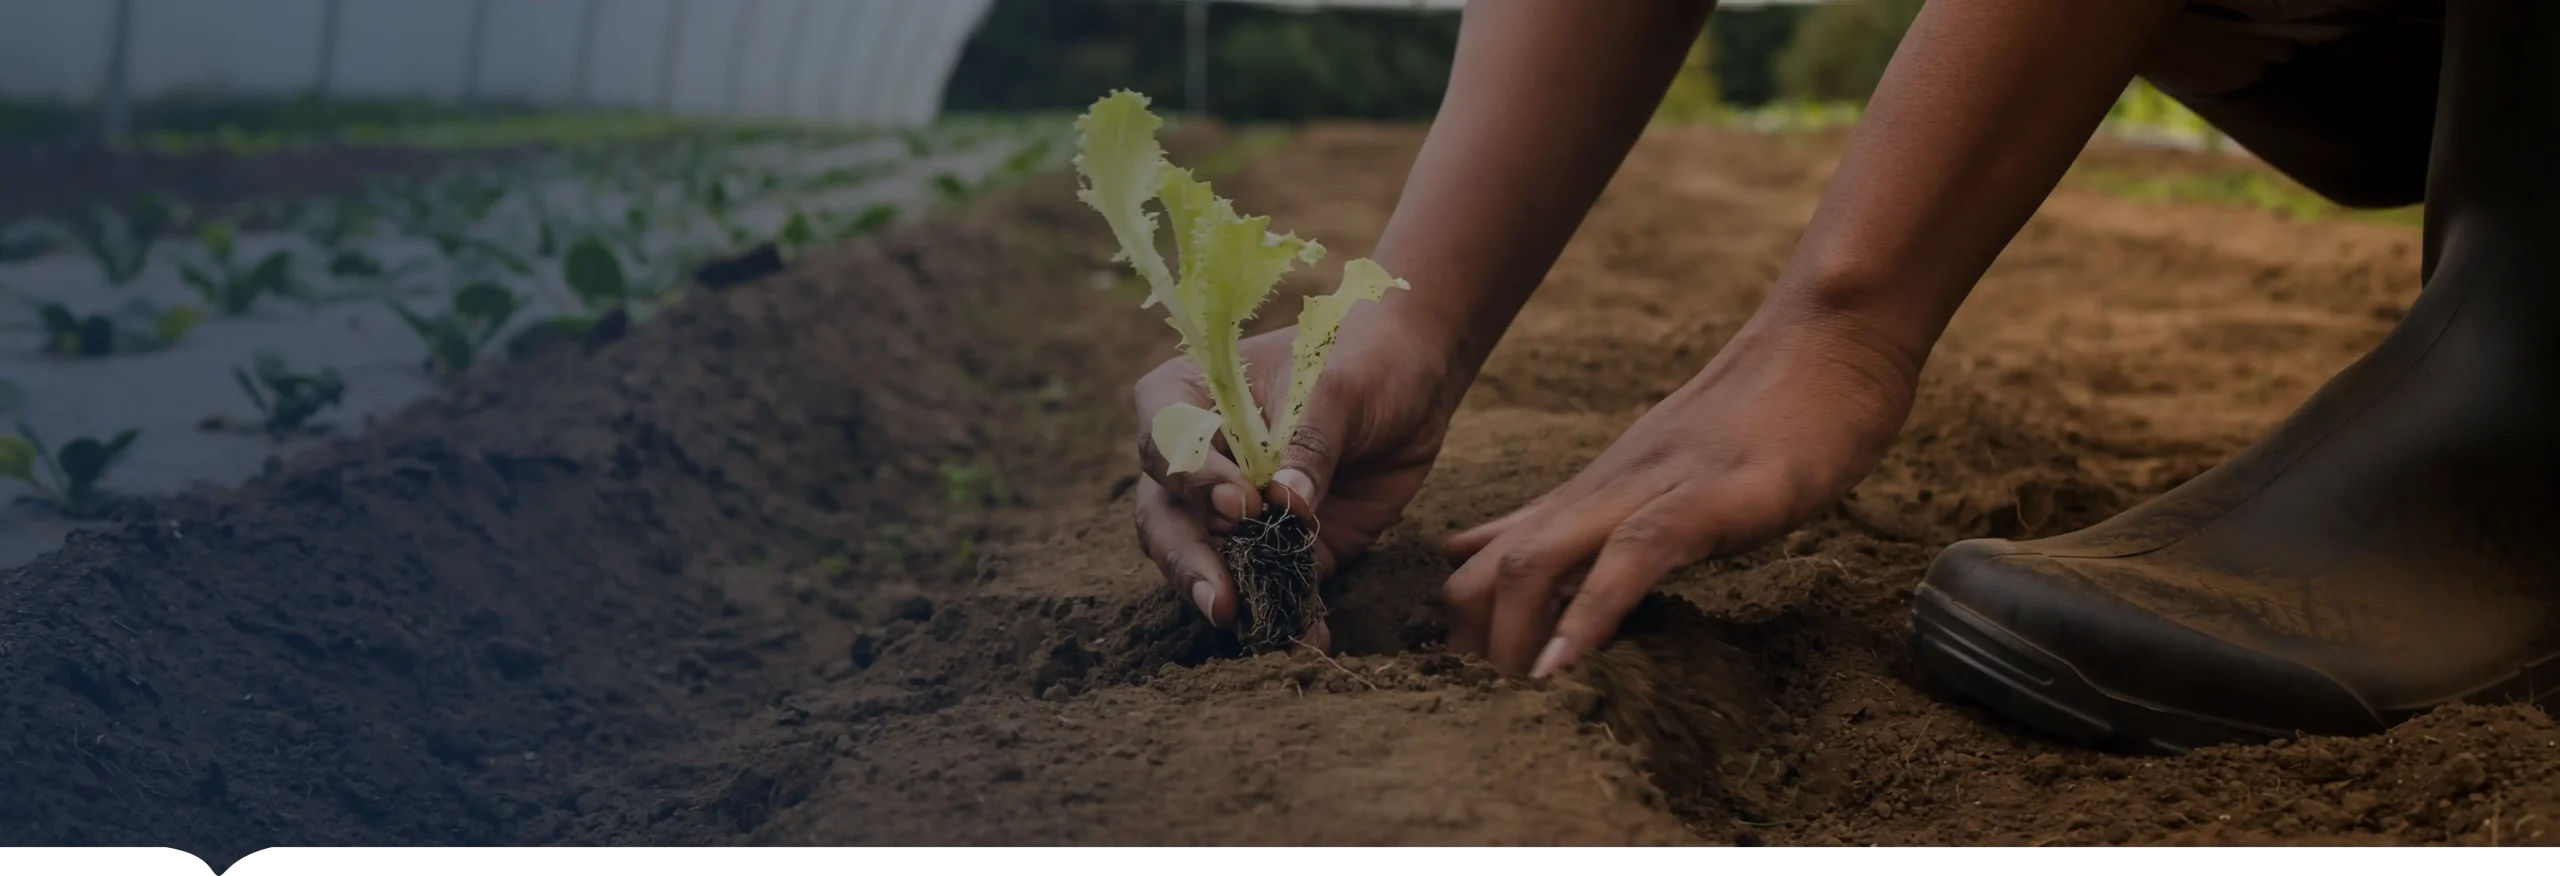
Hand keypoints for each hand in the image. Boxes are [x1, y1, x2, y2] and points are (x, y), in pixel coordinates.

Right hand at [1134, 303, 1461, 652]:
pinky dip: (1286, 617)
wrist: (1415, 379)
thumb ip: (1312, 440)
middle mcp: (1198, 461)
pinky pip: (1271, 588)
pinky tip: (1305, 638)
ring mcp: (1233, 511)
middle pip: (1165, 518)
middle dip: (1189, 562)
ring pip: (1206, 562)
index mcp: (1190, 396)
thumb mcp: (1341, 385)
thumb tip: (1287, 506)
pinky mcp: (1281, 547)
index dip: (1190, 478)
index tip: (1240, 502)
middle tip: (1221, 599)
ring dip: (1228, 596)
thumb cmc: (1364, 355)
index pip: (1162, 441)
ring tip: (1257, 629)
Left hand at [1440, 307, 1919, 676]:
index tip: (1470, 680)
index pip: (1496, 556)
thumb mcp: (1663, 469)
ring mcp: (1653, 490)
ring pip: (1542, 558)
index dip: (1469, 623)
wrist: (1833, 340)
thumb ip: (1594, 511)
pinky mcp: (1709, 498)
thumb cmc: (1765, 413)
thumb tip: (1507, 545)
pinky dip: (1589, 613)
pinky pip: (1631, 556)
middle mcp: (1607, 490)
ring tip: (1506, 696)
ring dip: (1514, 634)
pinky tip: (1564, 664)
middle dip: (1474, 640)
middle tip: (1481, 705)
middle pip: (1497, 564)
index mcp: (1599, 490)